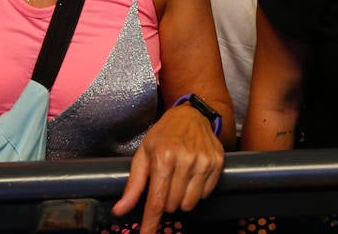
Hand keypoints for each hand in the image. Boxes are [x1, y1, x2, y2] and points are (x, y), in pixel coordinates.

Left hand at [112, 104, 223, 233]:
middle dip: (165, 202)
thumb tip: (120, 210)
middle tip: (164, 185)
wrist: (191, 114)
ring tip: (177, 181)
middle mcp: (186, 159)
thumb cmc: (164, 134)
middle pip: (173, 205)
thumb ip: (133, 185)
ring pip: (190, 203)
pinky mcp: (217, 163)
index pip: (156, 200)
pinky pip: (205, 194)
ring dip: (181, 200)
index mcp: (163, 157)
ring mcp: (204, 161)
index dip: (151, 223)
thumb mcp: (143, 154)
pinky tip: (191, 176)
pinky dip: (195, 192)